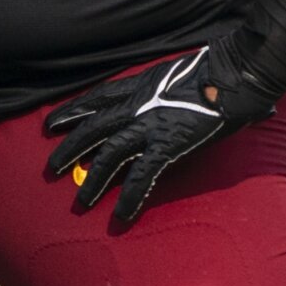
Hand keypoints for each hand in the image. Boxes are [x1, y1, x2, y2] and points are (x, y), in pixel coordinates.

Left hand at [44, 0, 285, 222]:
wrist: (235, 73)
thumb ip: (175, 87)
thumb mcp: (183, 72)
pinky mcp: (166, 145)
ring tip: (80, 200)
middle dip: (69, 147)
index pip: (96, 99)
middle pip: (92, 128)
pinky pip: (141, 177)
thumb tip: (187, 96)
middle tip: (50, 168)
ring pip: (108, 155)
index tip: (51, 123)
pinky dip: (130, 197)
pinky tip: (121, 215)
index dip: (72, 112)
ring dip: (92, 178)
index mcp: (140, 85)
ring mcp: (149, 126)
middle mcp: (137, 105)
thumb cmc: (219, 70)